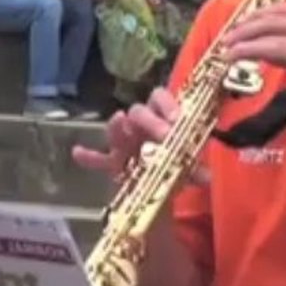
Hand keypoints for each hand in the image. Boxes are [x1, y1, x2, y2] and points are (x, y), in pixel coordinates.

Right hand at [72, 88, 209, 185]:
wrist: (162, 187)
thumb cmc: (177, 166)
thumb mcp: (188, 167)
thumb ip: (196, 170)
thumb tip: (208, 177)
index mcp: (160, 118)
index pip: (160, 99)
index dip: (168, 105)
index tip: (176, 119)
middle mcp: (141, 126)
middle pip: (139, 111)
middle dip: (149, 120)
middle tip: (163, 134)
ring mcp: (125, 143)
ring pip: (118, 129)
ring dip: (119, 127)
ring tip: (119, 120)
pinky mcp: (114, 162)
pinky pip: (99, 158)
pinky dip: (90, 156)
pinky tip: (77, 153)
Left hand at [223, 2, 285, 125]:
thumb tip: (259, 46)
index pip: (282, 9)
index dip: (258, 14)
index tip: (240, 23)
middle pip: (272, 16)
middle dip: (246, 24)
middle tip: (228, 36)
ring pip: (268, 29)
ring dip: (243, 36)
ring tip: (226, 47)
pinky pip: (269, 47)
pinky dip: (248, 50)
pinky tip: (235, 55)